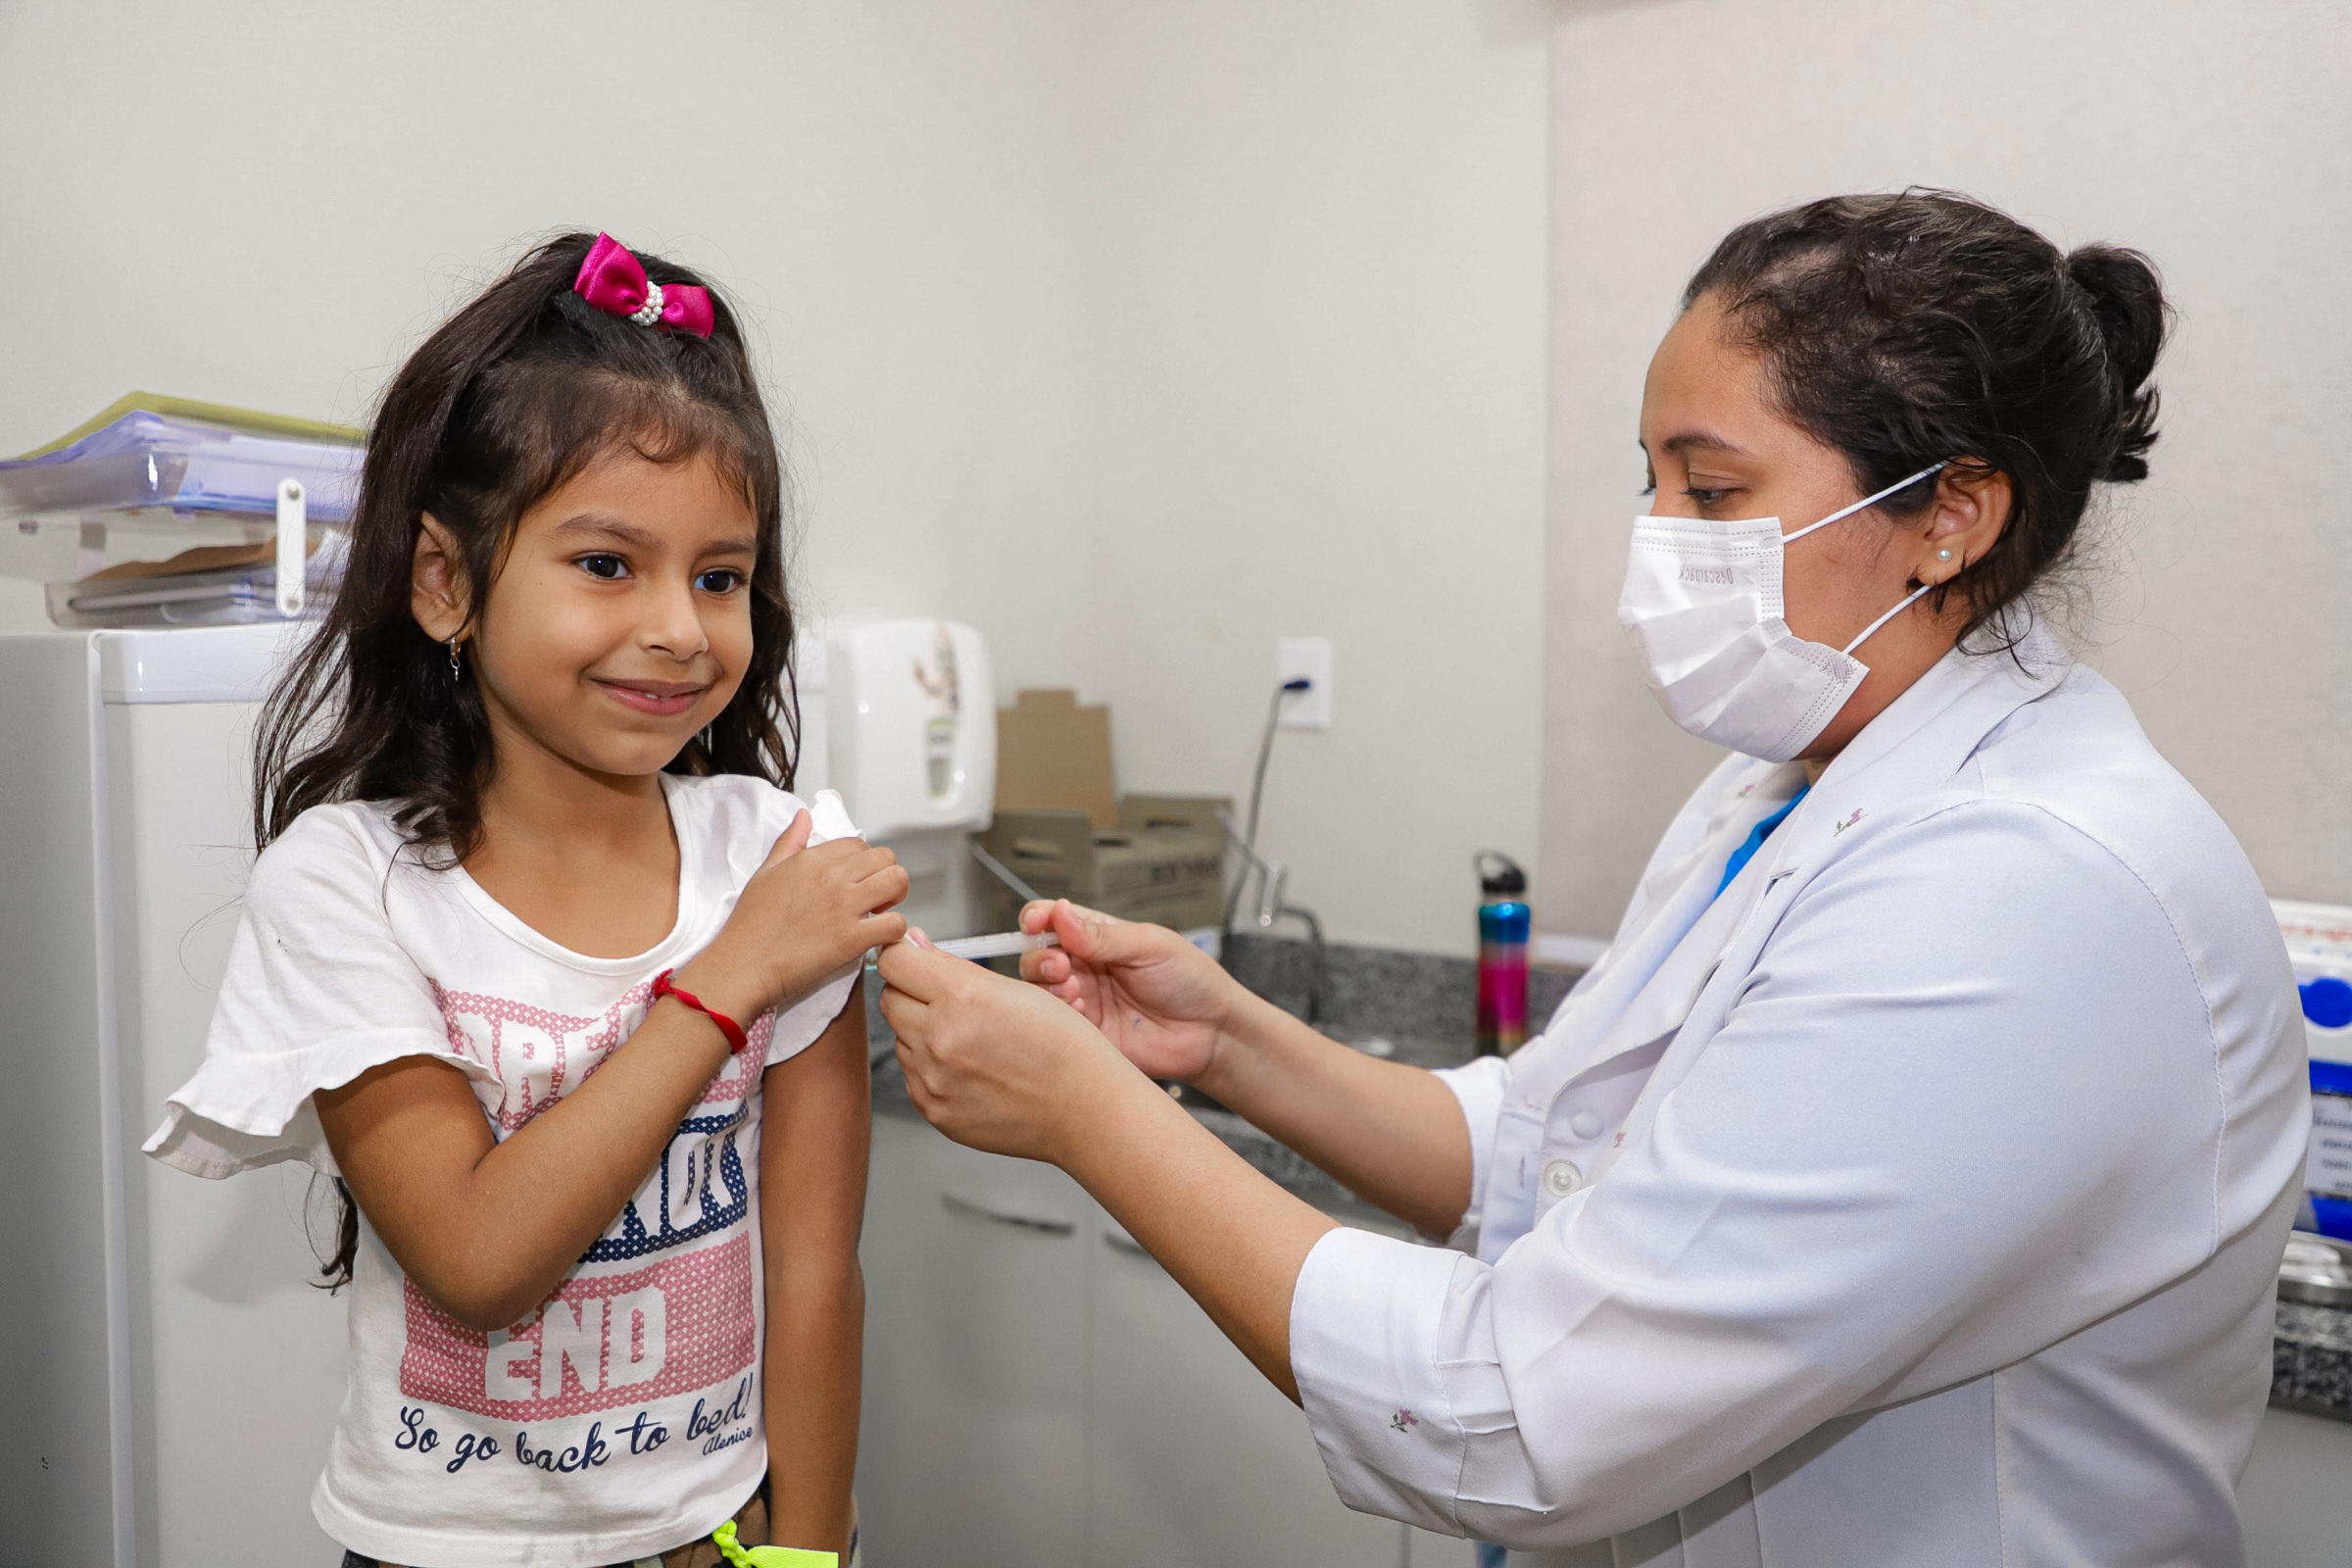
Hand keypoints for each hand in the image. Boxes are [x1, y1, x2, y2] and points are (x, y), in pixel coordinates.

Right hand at [679, 810, 908, 1021]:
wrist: (743, 964)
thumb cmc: (751, 923)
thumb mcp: (766, 872)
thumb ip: (789, 841)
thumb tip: (804, 816)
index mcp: (812, 859)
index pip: (859, 844)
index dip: (863, 862)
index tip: (856, 881)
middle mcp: (832, 877)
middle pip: (885, 859)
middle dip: (885, 875)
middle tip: (874, 897)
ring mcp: (844, 907)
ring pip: (897, 882)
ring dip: (896, 898)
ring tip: (880, 913)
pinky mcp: (851, 939)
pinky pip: (895, 924)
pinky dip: (894, 931)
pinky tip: (878, 938)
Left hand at [879, 933, 1133, 1165]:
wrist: (1085, 1109)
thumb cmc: (1064, 1047)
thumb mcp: (1016, 988)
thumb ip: (953, 966)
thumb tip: (913, 946)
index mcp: (963, 998)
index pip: (894, 962)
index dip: (904, 956)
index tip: (911, 958)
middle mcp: (940, 1039)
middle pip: (891, 999)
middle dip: (912, 992)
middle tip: (949, 1000)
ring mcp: (933, 1080)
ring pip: (902, 1039)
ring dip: (924, 1033)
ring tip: (972, 1041)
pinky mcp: (935, 1110)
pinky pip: (915, 1077)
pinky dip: (933, 1069)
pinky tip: (973, 1070)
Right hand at [1016, 900, 1246, 1084]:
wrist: (1211, 1031)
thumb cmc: (1190, 980)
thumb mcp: (1150, 945)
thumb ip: (1102, 935)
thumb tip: (1060, 913)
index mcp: (1098, 936)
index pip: (1052, 920)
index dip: (1037, 919)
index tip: (1037, 923)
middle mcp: (1084, 967)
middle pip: (1036, 954)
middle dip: (1039, 956)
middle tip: (1061, 964)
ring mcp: (1083, 1000)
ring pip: (1039, 990)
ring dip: (1046, 985)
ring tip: (1074, 989)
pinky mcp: (1086, 1033)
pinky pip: (1055, 1024)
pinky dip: (1059, 1014)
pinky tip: (1082, 1011)